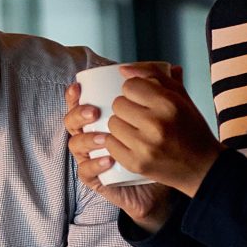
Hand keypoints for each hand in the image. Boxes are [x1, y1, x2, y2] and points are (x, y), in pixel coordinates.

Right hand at [64, 74, 181, 227]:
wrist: (168, 178)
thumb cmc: (162, 145)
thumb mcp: (162, 116)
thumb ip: (165, 93)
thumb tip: (175, 68)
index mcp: (101, 117)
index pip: (79, 102)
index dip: (74, 95)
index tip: (80, 87)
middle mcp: (92, 135)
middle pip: (71, 120)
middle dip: (78, 114)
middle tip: (94, 111)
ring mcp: (92, 156)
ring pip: (75, 144)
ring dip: (87, 138)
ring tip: (102, 137)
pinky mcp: (98, 178)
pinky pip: (87, 171)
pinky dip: (94, 164)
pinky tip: (108, 159)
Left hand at [101, 65, 221, 197]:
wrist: (204, 167)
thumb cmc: (192, 130)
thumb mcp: (182, 98)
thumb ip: (156, 76)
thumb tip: (124, 69)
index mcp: (169, 104)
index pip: (130, 85)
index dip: (134, 90)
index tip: (142, 98)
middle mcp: (157, 124)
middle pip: (118, 104)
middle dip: (126, 108)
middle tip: (140, 116)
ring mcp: (145, 146)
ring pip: (113, 124)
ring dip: (121, 125)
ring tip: (136, 130)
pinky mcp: (136, 164)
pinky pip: (110, 144)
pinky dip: (117, 143)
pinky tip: (131, 144)